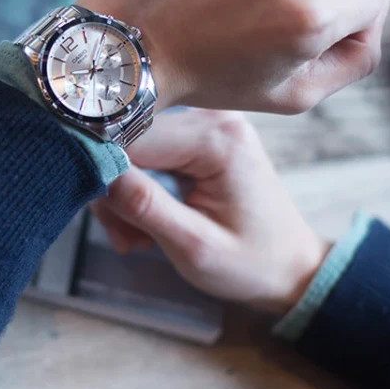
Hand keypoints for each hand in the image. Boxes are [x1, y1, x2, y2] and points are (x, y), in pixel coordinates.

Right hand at [91, 110, 329, 315]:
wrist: (290, 269)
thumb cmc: (252, 264)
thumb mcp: (195, 246)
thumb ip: (145, 207)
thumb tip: (99, 172)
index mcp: (217, 139)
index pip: (132, 136)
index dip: (105, 171)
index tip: (104, 214)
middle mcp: (212, 119)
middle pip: (129, 140)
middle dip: (115, 190)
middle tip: (124, 236)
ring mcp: (205, 126)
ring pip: (132, 150)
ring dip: (124, 195)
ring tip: (138, 237)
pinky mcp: (197, 140)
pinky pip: (147, 156)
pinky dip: (138, 191)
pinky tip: (147, 223)